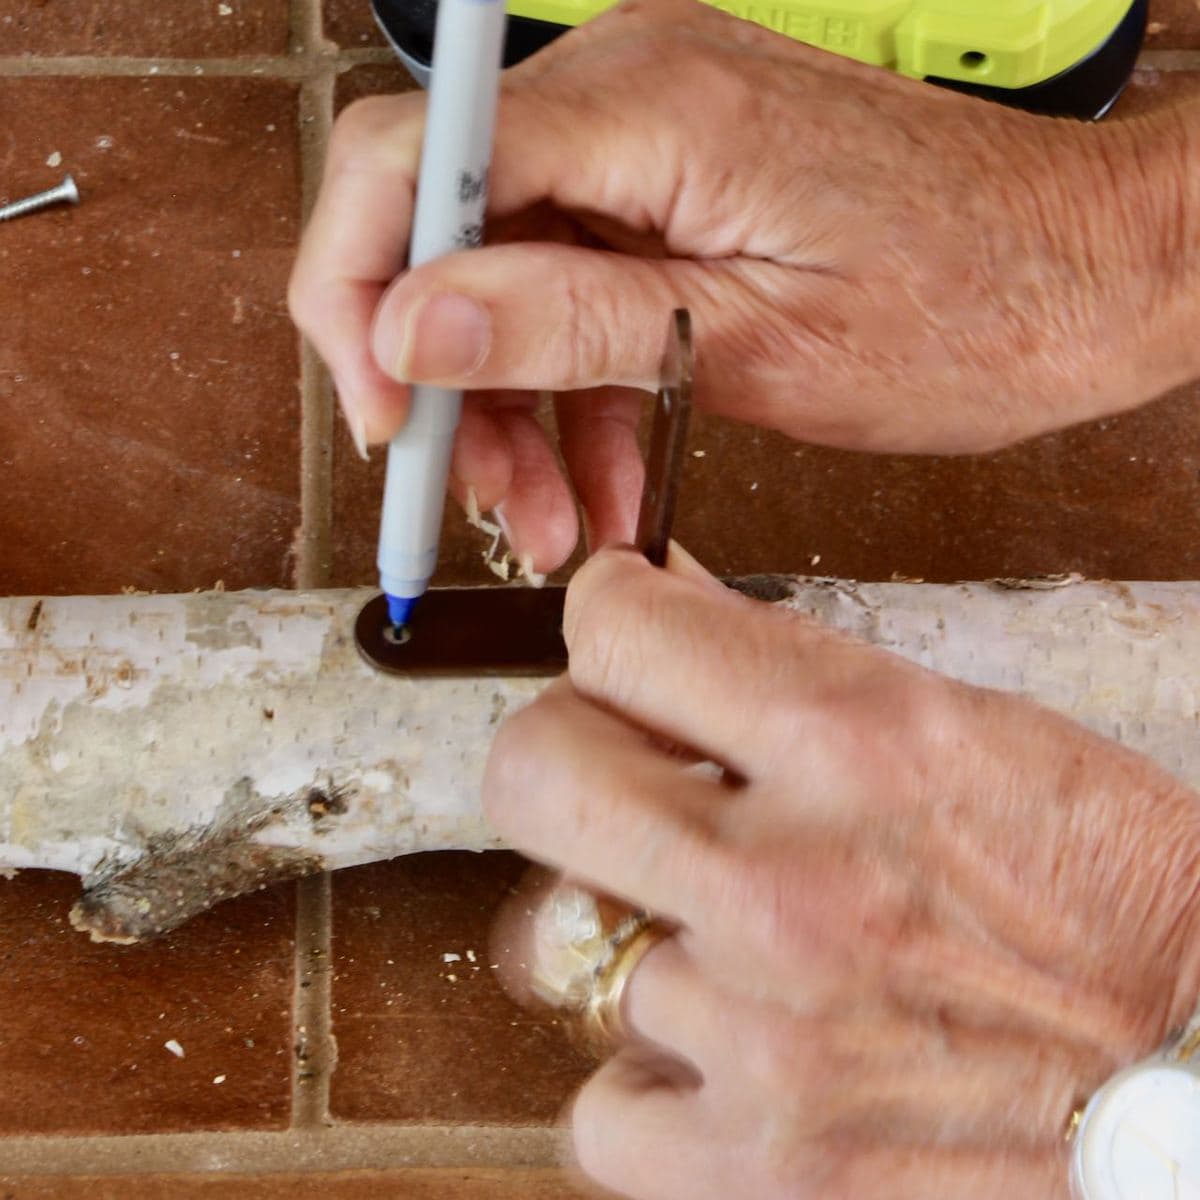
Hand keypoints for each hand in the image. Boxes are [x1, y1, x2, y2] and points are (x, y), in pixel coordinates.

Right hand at [289, 0, 1199, 572]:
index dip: (359, 295)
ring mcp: (653, 135)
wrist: (1081, 279)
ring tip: (554, 522)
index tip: (383, 416)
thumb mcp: (748, 342)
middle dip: (448, 381)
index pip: (411, 161)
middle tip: (475, 497)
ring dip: (518, 412)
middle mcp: (631, 88)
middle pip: (446, 227)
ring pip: (508, 275)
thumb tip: (414, 327)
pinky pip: (580, 286)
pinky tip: (606, 480)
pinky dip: (583, 390)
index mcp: (643, 101)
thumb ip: (567, 323)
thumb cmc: (965, 305)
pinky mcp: (678, 186)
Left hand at [483, 546, 1199, 1199]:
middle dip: (560, 757)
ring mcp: (768, 1034)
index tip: (619, 639)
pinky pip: (600, 1109)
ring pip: (562, 944)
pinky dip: (648, 1084)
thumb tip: (667, 599)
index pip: (618, 631)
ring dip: (631, 934)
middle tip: (614, 778)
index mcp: (859, 741)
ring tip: (726, 942)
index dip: (606, 620)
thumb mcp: (973, 731)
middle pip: (531, 773)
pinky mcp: (764, 1169)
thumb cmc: (1114, 893)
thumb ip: (794, 668)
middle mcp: (794, 881)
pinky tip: (724, 1054)